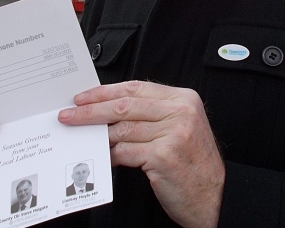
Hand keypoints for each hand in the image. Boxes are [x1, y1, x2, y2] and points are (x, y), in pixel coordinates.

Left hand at [58, 81, 224, 227]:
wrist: (215, 197)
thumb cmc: (195, 164)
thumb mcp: (181, 128)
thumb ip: (152, 115)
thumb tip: (109, 110)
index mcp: (184, 99)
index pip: (136, 88)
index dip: (105, 91)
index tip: (83, 97)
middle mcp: (181, 112)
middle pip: (125, 105)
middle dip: (91, 110)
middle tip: (69, 114)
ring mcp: (173, 133)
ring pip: (122, 129)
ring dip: (99, 135)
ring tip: (82, 138)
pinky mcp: (164, 156)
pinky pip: (125, 152)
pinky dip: (110, 156)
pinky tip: (103, 158)